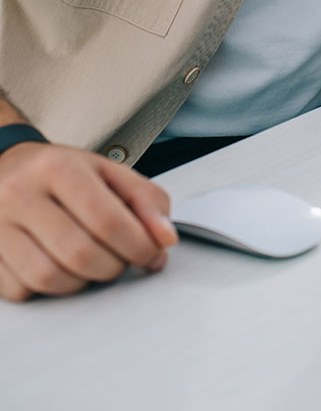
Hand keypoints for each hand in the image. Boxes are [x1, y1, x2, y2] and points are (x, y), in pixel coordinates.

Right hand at [0, 141, 177, 301]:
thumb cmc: (60, 172)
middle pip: (80, 254)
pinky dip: (50, 290)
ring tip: (93, 263)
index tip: (152, 254)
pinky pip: (23, 292)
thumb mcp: (107, 171)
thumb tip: (165, 238)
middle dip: (114, 266)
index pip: (107, 220)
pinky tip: (59, 266)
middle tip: (122, 259)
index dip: (139, 246)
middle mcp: (20, 195)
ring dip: (83, 282)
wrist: (5, 168)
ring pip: (50, 279)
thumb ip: (145, 200)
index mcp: (57, 168)